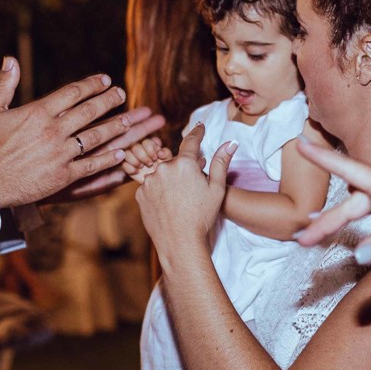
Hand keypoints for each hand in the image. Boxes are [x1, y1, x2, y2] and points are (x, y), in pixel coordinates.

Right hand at [0, 58, 165, 208]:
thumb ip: (4, 83)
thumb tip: (10, 59)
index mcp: (38, 112)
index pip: (72, 92)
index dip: (91, 84)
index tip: (105, 79)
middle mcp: (53, 130)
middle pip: (89, 111)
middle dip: (109, 100)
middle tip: (122, 93)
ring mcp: (60, 153)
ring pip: (95, 136)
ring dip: (115, 126)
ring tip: (130, 120)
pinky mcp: (63, 175)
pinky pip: (92, 165)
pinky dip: (108, 159)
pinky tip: (122, 153)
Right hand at [120, 139, 173, 180]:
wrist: (158, 180)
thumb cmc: (164, 168)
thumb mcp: (168, 160)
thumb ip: (166, 154)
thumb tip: (159, 153)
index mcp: (150, 144)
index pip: (146, 142)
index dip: (150, 150)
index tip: (156, 158)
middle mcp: (140, 147)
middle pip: (135, 147)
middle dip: (142, 156)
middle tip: (150, 164)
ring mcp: (132, 156)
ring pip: (127, 153)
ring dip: (135, 161)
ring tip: (141, 167)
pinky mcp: (127, 165)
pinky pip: (123, 164)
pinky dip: (130, 168)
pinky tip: (137, 172)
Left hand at [135, 127, 233, 257]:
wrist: (180, 243)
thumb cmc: (202, 216)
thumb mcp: (216, 189)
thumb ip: (221, 162)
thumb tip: (231, 142)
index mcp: (184, 164)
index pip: (191, 142)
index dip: (197, 134)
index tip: (199, 127)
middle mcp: (164, 168)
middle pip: (175, 161)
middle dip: (184, 169)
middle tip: (192, 187)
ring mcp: (149, 181)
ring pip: (162, 174)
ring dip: (170, 181)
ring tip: (180, 201)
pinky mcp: (139, 194)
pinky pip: (151, 187)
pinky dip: (158, 192)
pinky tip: (168, 206)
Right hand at [293, 139, 370, 264]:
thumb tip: (358, 256)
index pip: (349, 171)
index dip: (323, 160)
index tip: (300, 144)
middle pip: (350, 202)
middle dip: (325, 220)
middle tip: (303, 238)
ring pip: (360, 203)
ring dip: (338, 217)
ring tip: (316, 229)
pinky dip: (357, 212)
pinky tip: (355, 218)